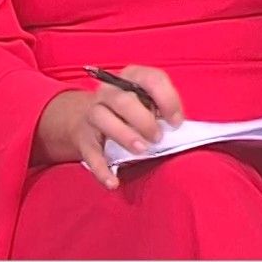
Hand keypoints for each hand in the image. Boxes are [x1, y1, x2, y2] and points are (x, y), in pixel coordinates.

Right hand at [34, 65, 183, 188]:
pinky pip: (91, 153)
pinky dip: (102, 170)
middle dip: (144, 120)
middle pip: (123, 100)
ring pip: (103, 118)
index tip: (176, 122)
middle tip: (158, 137)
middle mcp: (109, 92)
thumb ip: (162, 109)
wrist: (85, 119)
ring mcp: (93, 113)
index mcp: (131, 78)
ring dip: (125, 135)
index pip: (151, 79)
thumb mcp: (146, 102)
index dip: (167, 99)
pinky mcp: (84, 139)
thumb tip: (178, 126)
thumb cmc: (129, 111)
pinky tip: (114, 183)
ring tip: (142, 150)